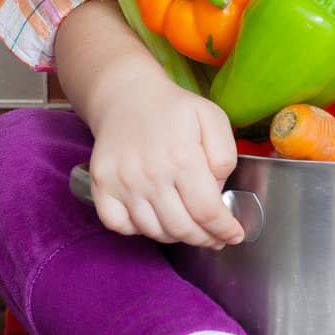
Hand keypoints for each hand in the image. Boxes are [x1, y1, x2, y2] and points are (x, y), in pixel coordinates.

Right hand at [88, 72, 244, 249]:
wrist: (127, 95)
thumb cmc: (174, 109)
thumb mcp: (212, 118)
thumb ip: (225, 155)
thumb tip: (218, 190)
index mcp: (182, 156)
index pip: (207, 211)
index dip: (223, 229)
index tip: (234, 235)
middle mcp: (150, 174)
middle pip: (181, 228)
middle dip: (204, 238)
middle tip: (214, 237)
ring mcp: (122, 182)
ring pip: (153, 231)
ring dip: (175, 236)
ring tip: (188, 225)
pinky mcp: (101, 185)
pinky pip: (120, 226)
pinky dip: (138, 230)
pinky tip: (154, 217)